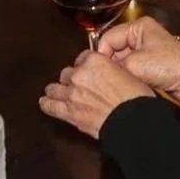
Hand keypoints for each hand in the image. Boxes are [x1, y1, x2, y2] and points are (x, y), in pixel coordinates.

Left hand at [39, 47, 163, 138]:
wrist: (131, 120)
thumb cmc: (135, 97)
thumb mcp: (126, 73)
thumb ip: (110, 70)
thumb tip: (107, 74)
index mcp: (94, 60)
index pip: (83, 57)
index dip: (86, 65)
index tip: (89, 70)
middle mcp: (79, 74)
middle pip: (68, 73)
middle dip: (73, 78)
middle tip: (79, 85)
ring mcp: (71, 93)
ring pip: (55, 88)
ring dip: (57, 89)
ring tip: (56, 92)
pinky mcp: (68, 112)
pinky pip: (50, 106)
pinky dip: (47, 104)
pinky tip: (45, 102)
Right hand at [97, 16, 179, 104]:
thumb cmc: (169, 66)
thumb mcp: (136, 64)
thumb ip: (114, 65)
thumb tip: (99, 71)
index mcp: (138, 27)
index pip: (108, 37)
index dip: (101, 54)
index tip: (97, 71)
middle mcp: (140, 36)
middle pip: (114, 49)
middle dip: (110, 64)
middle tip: (103, 79)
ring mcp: (145, 51)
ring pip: (121, 62)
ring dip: (119, 73)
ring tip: (114, 84)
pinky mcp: (149, 66)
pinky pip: (131, 70)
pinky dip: (127, 78)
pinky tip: (125, 86)